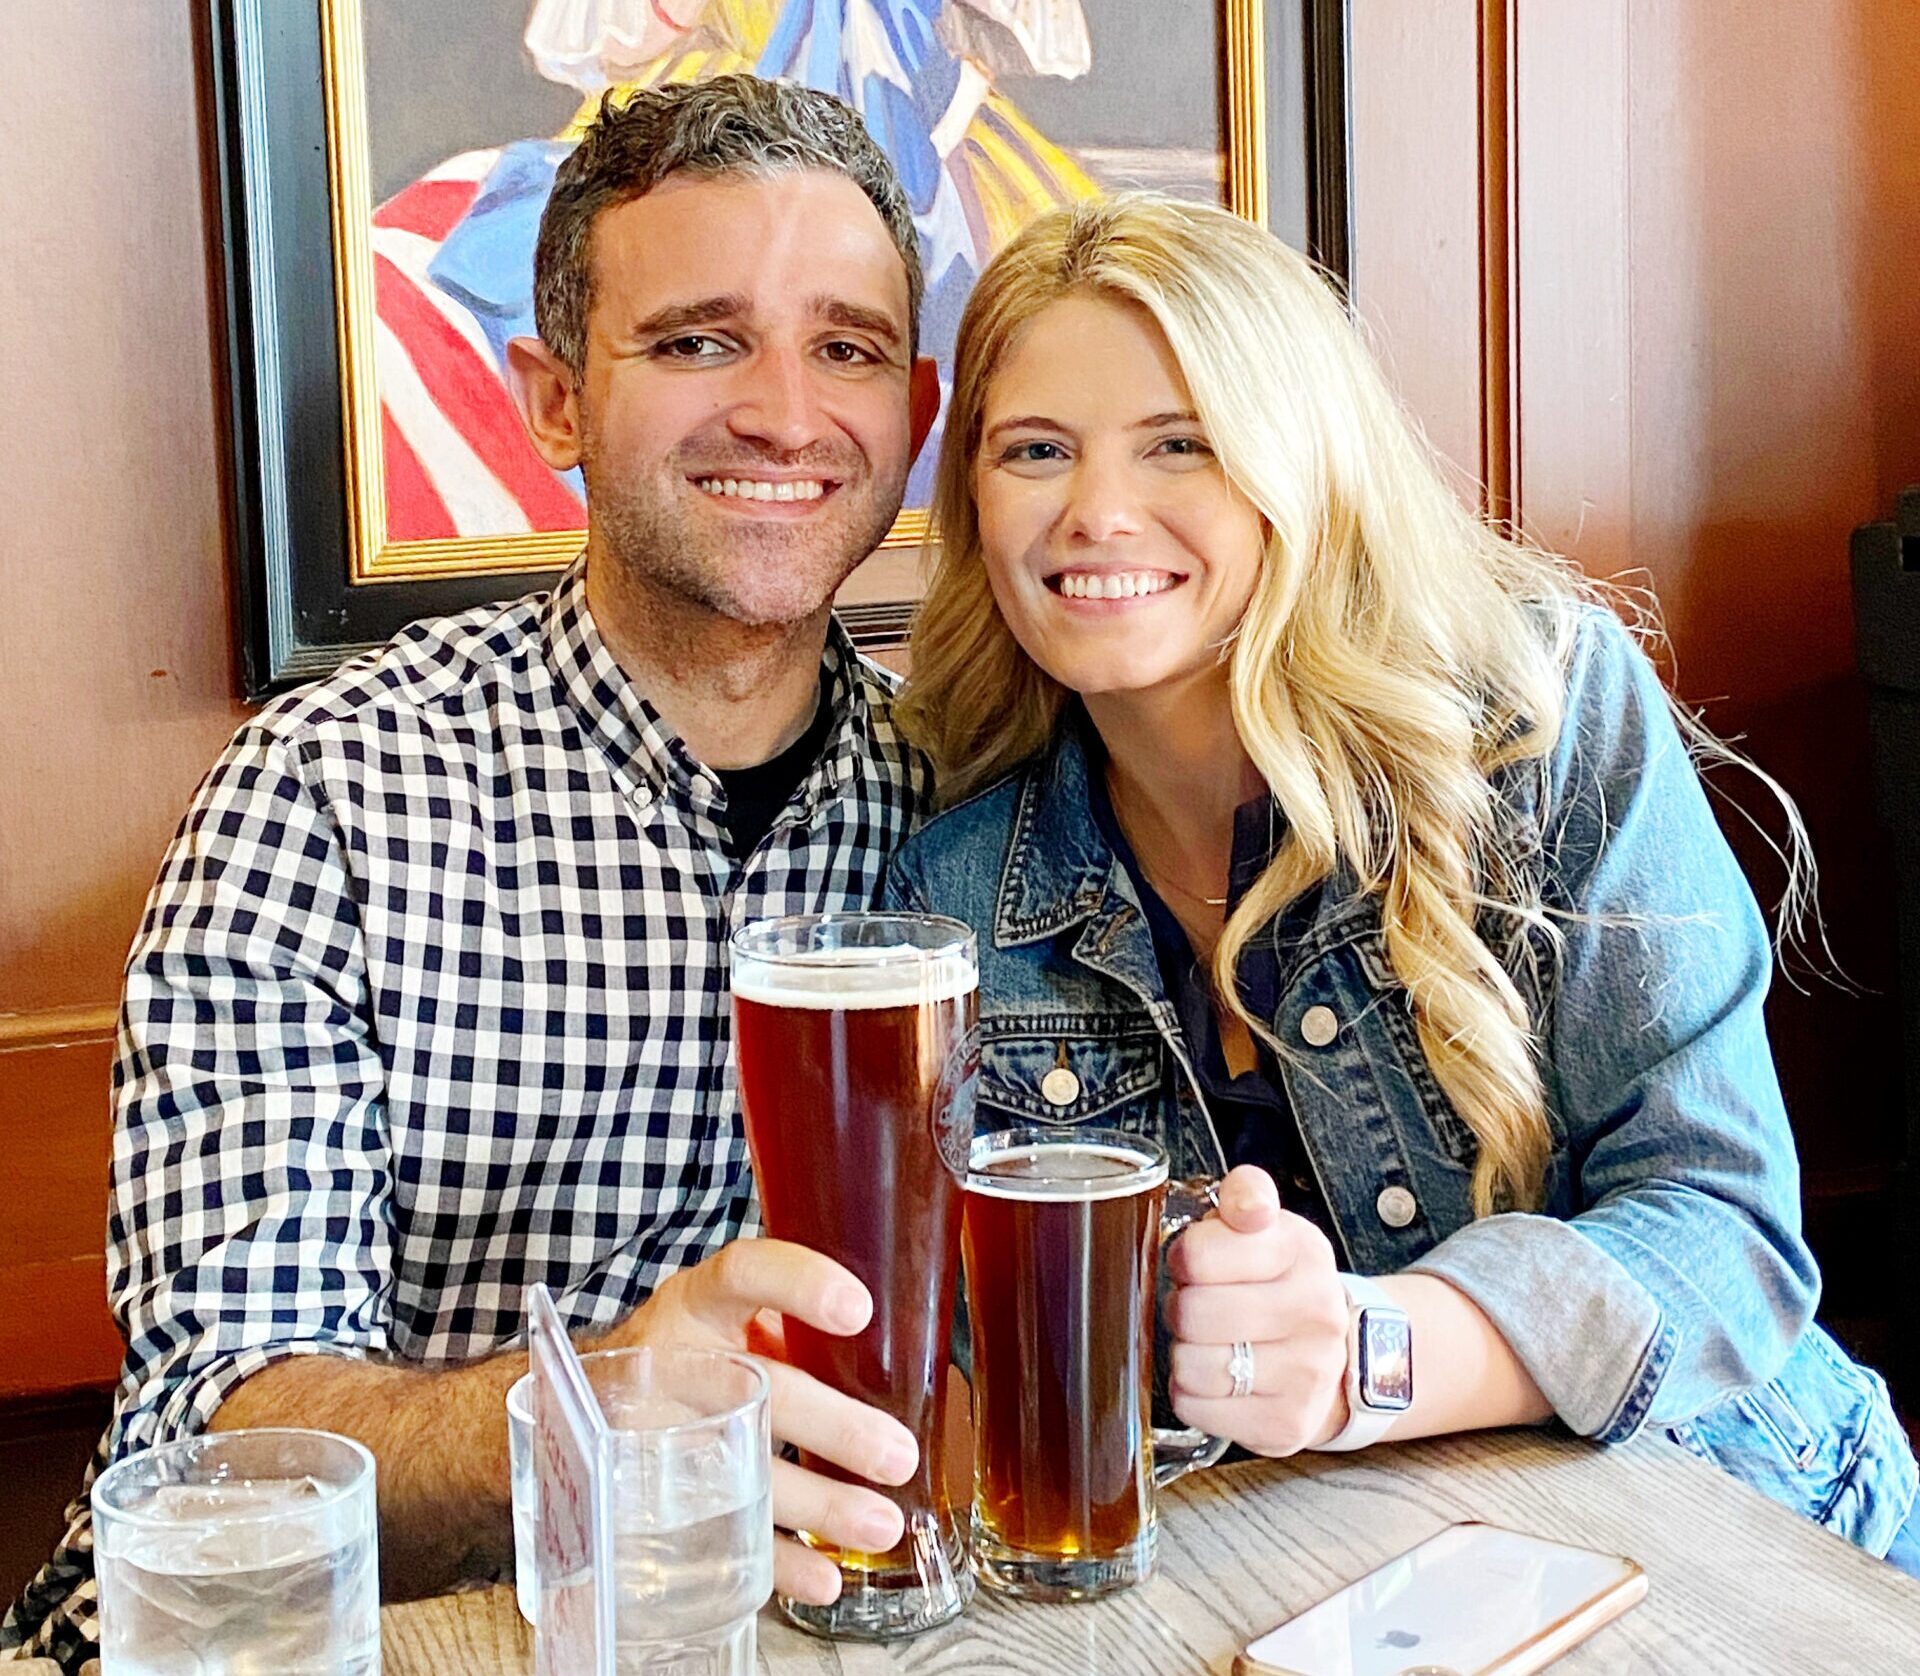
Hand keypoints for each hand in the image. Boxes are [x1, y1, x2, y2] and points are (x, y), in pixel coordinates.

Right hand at [610, 1239, 917, 1604]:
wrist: (581, 1411)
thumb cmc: (683, 1359)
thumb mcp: (719, 1320)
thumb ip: (785, 1326)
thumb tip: (901, 1349)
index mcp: (698, 1304)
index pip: (745, 1274)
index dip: (799, 1285)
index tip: (858, 1309)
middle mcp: (672, 1360)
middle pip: (758, 1389)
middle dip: (834, 1427)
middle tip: (898, 1456)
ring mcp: (651, 1434)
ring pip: (741, 1469)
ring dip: (818, 1503)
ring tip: (882, 1524)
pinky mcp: (643, 1501)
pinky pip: (712, 1536)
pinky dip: (774, 1562)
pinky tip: (823, 1577)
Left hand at [1165, 1165, 1350, 1454]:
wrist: (1340, 1353)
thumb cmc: (1283, 1284)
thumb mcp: (1269, 1228)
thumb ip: (1245, 1195)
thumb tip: (1244, 1201)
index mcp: (1301, 1251)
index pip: (1198, 1253)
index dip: (1183, 1259)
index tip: (1196, 1264)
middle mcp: (1314, 1313)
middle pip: (1192, 1313)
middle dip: (1183, 1309)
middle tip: (1201, 1308)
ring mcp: (1307, 1374)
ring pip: (1192, 1366)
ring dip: (1186, 1355)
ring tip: (1211, 1344)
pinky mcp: (1287, 1424)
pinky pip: (1197, 1409)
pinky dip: (1194, 1396)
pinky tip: (1218, 1380)